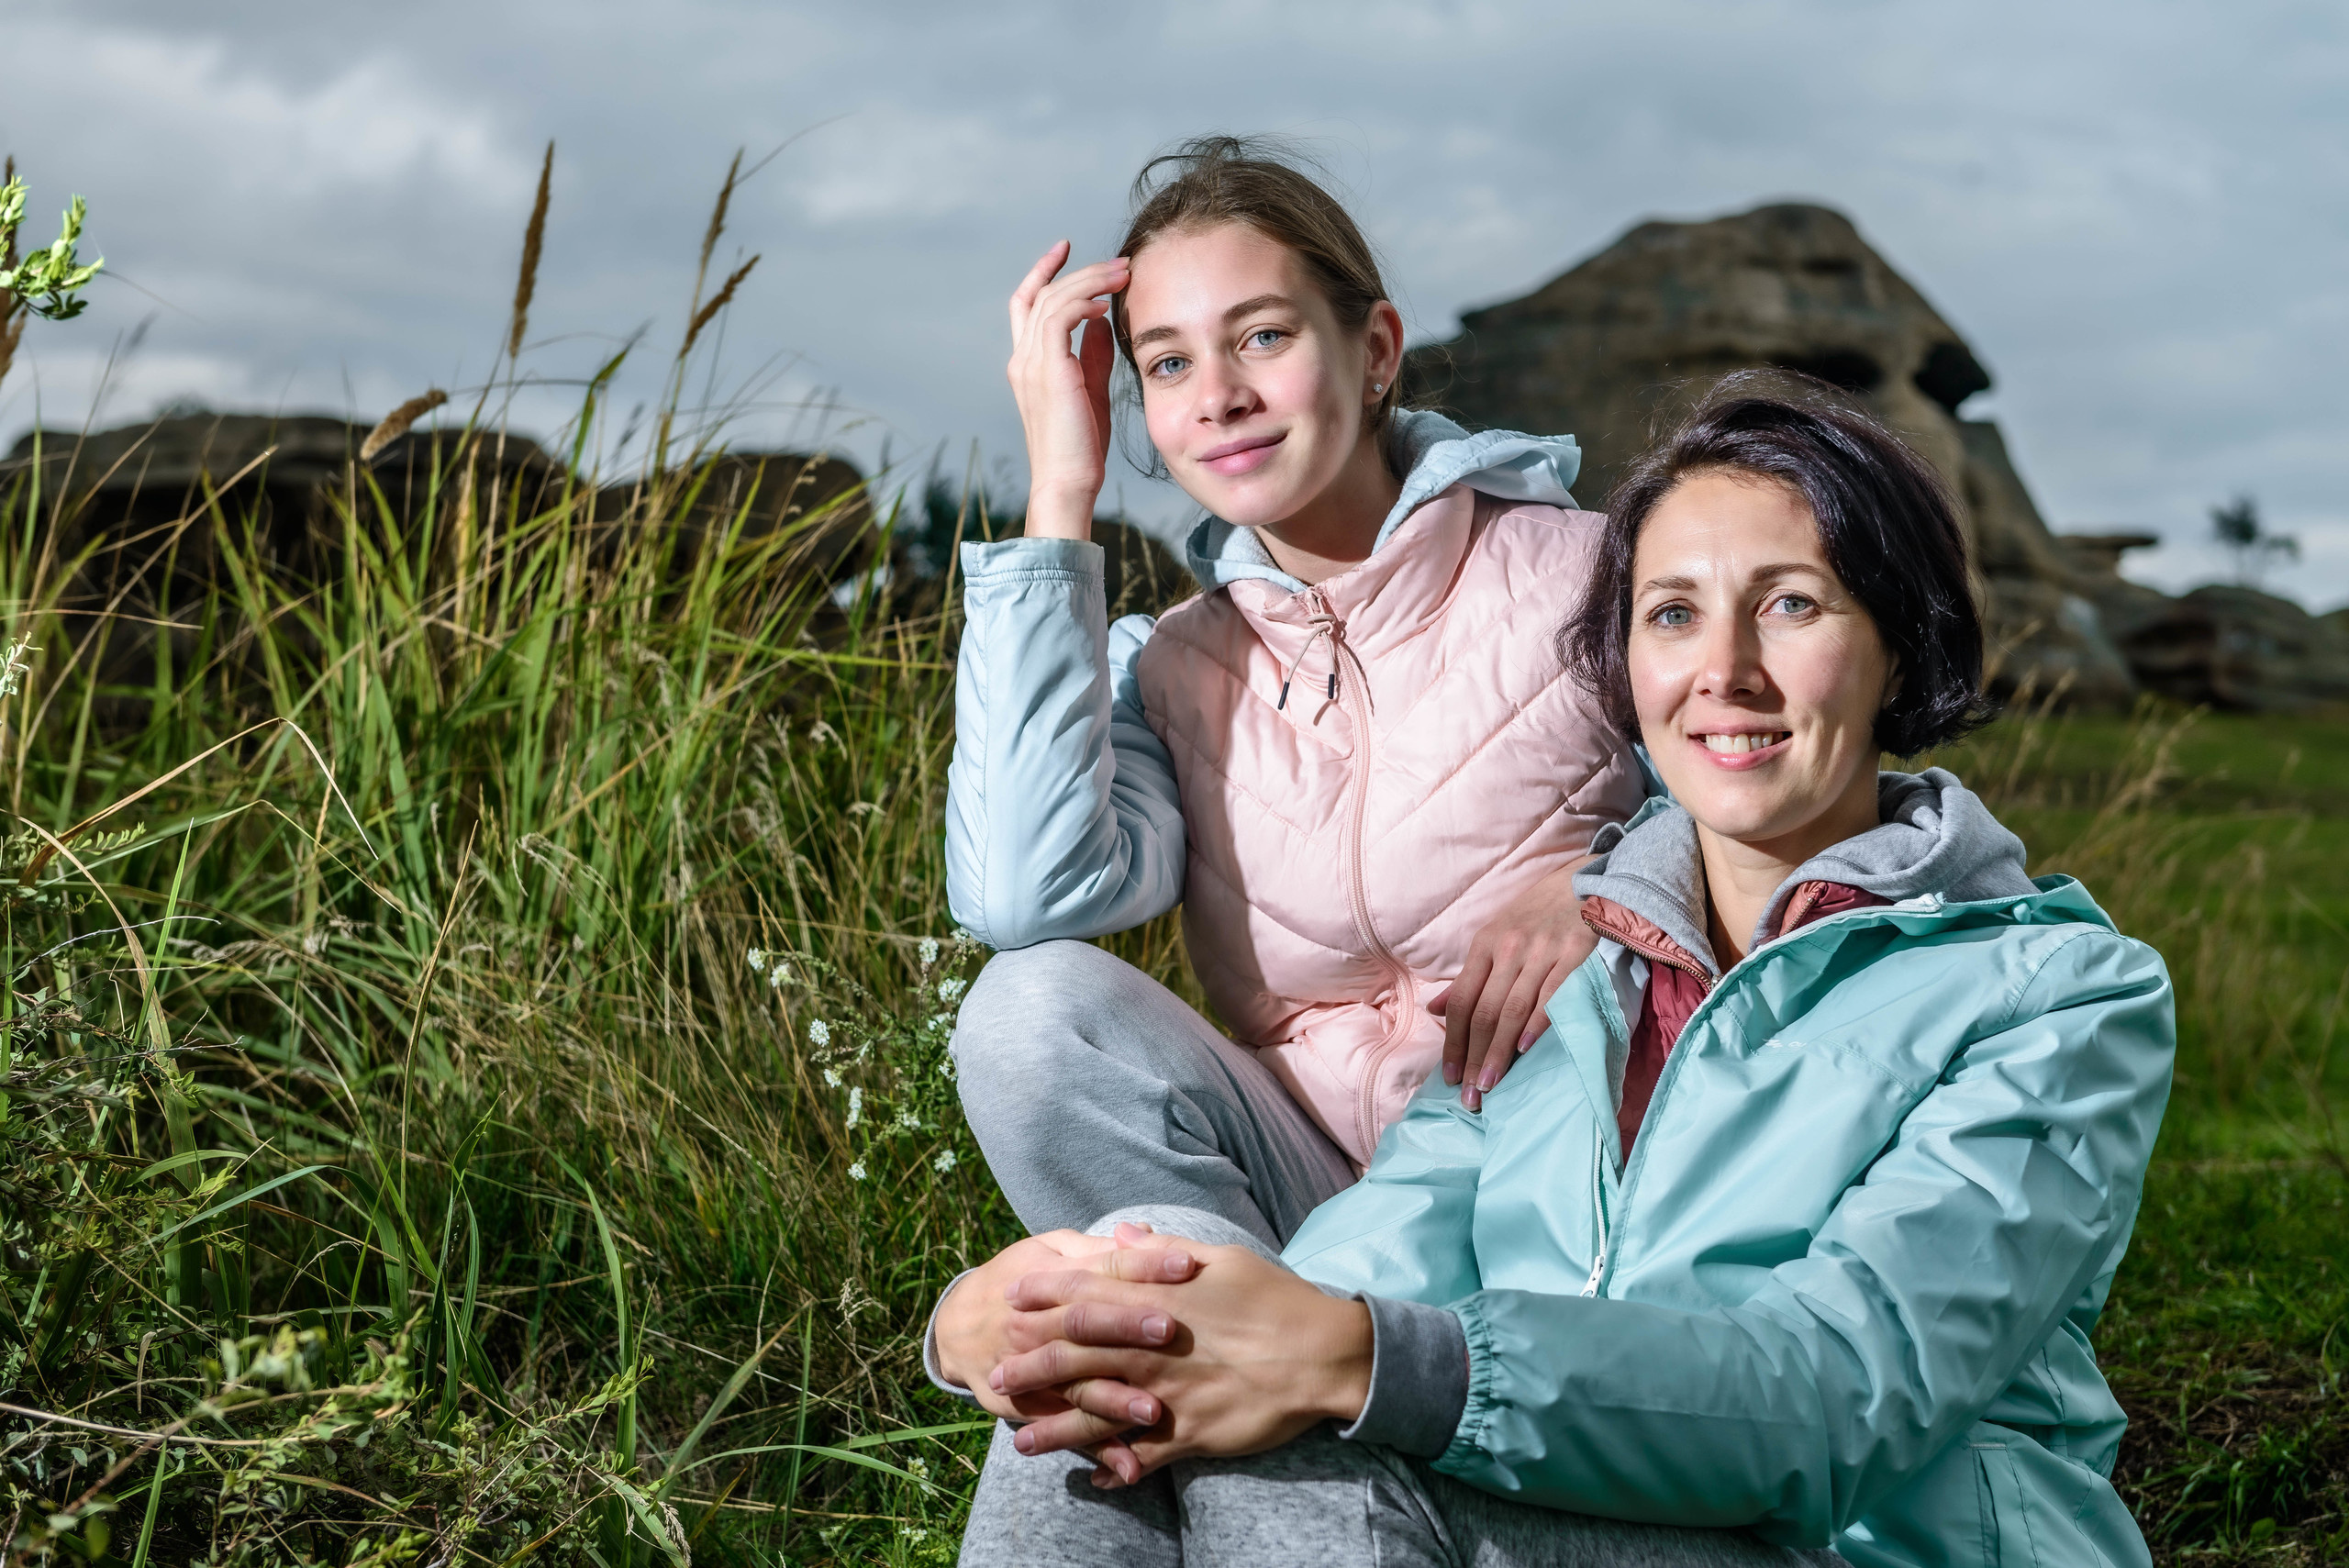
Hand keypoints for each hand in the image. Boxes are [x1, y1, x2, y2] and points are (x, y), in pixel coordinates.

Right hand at [934, 1229, 1180, 1434]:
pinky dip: (1098, 1450)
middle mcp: (1038, 1323)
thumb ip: (1099, 1248)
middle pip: (1085, 1324)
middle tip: (1171, 1329)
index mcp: (1051, 1277)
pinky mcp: (1027, 1406)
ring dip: (1114, 1400)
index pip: (1103, 1268)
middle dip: (1127, 1326)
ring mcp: (1030, 1368)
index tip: (1186, 1266)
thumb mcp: (1049, 1251)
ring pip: (1075, 1385)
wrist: (957, 1326)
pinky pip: (1066, 1431)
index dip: (1144, 1265)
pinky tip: (1130, 1468)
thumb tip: (1147, 1231)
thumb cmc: (1018, 1279)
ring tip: (1154, 1411)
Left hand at [988, 1238, 1372, 1485]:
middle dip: (1030, 1366)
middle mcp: (1151, 1348)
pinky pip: (1144, 1457)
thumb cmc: (1273, 1298)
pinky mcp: (1190, 1434)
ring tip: (1020, 1443)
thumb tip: (1121, 1235)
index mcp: (1155, 1301)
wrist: (1321, 1353)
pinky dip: (1118, 1471)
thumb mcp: (1220, 1258)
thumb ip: (1162, 1252)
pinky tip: (1095, 1481)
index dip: (1044, 1296)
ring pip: (1097, 1415)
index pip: (1085, 1295)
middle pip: (1075, 1357)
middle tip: (994, 1374)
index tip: (1011, 1297)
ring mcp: (1167, 1394)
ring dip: (1056, 1430)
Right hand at [1006, 240, 1126, 540]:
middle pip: (1041, 294)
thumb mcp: (1092, 390)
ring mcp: (1030, 363)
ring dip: (1089, 280)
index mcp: (1028, 363)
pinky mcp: (1048, 370)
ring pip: (1052, 299)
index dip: (1043, 273)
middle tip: (1118, 262)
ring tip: (1123, 274)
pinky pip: (1060, 317)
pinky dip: (1083, 302)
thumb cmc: (1081, 447)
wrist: (1068, 482)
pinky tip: (1106, 303)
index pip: (1027, 304)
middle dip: (1080, 270)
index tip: (1067, 250)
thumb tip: (1102, 321)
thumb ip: (1094, 354)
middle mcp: (1023, 359)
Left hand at [1433, 857, 1594, 1111]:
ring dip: (1499, 1051)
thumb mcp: (1493, 937)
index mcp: (1485, 945)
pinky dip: (1538, 1021)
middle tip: (1470, 1096)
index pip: (1461, 1000)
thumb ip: (1467, 977)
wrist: (1581, 880)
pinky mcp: (1575, 952)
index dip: (1453, 1040)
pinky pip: (1553, 992)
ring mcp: (1543, 951)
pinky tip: (1525, 1048)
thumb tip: (1433, 1009)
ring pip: (1513, 1008)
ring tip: (1491, 1085)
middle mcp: (1510, 949)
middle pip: (1484, 1011)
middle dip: (1474, 1057)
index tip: (1449, 1076)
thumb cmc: (1533, 915)